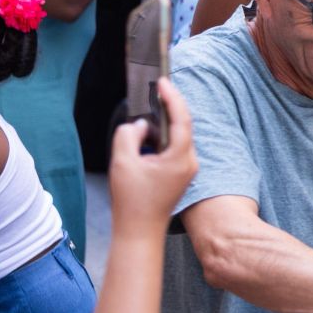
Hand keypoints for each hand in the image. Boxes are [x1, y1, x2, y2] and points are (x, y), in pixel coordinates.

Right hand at [108, 79, 196, 231]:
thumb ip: (128, 135)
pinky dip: (163, 138)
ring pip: (178, 137)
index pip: (181, 118)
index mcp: (180, 157)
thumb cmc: (132, 201)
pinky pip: (174, 148)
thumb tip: (139, 125)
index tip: (163, 81)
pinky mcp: (181, 174)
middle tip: (156, 90)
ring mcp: (187, 169)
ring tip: (147, 113)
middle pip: (182, 125)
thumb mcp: (122, 162)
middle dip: (168, 107)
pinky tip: (148, 136)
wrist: (139, 231)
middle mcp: (189, 162)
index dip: (172, 97)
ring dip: (163, 125)